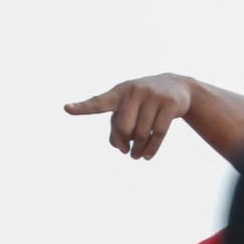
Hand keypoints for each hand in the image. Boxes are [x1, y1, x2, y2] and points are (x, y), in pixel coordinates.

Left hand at [64, 74, 194, 159]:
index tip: (66, 108)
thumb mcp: (127, 108)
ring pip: (141, 133)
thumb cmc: (142, 101)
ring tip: (136, 156)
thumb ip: (116, 127)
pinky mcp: (170, 104)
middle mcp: (135, 91)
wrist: (176, 87)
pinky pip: (159, 133)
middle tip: (126, 152)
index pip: (98, 102)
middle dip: (124, 143)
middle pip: (123, 127)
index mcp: (118, 92)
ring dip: (137, 149)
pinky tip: (146, 157)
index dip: (82, 107)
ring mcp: (154, 96)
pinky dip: (151, 148)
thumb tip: (119, 147)